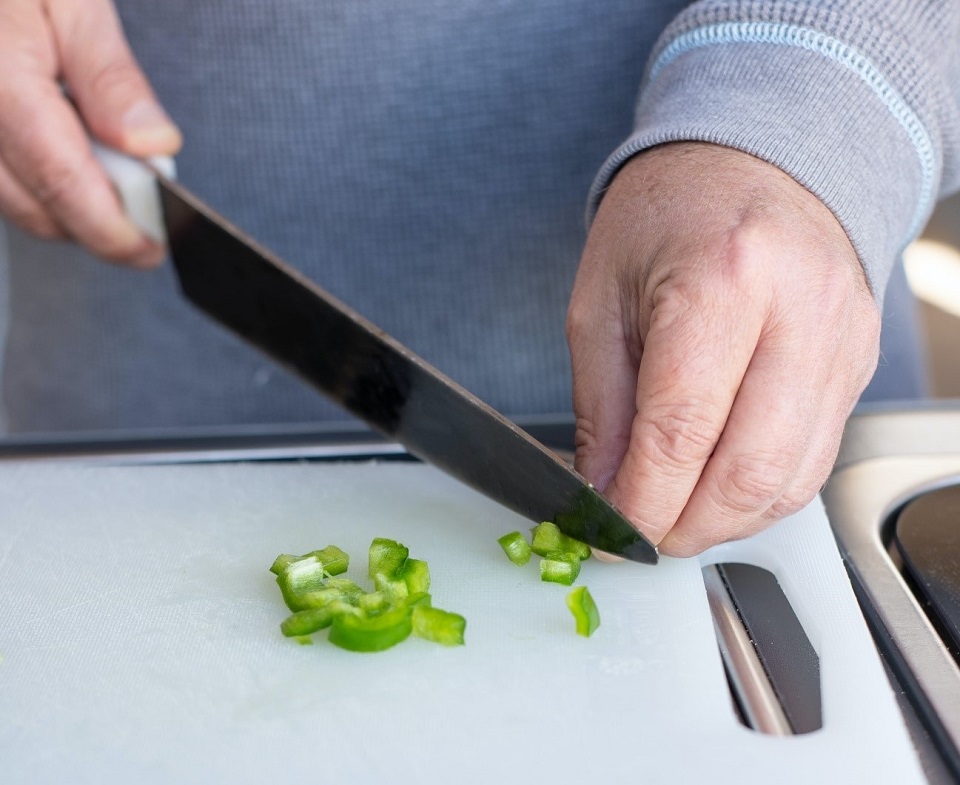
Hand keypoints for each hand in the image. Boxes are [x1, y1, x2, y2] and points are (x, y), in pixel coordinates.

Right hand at [0, 0, 180, 265]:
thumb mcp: (73, 2)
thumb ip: (112, 79)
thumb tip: (152, 146)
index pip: (61, 179)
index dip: (112, 228)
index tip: (151, 247)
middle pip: (37, 207)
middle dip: (99, 227)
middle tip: (151, 222)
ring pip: (16, 204)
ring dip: (72, 211)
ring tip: (117, 180)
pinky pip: (1, 182)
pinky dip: (43, 187)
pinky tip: (74, 160)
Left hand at [568, 142, 880, 556]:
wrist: (754, 163)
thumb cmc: (668, 216)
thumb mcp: (601, 300)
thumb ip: (601, 407)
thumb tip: (603, 493)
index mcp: (723, 280)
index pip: (682, 431)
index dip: (639, 503)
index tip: (607, 532)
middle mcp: (799, 313)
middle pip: (749, 472)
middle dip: (684, 527)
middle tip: (638, 534)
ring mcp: (840, 342)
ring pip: (791, 480)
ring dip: (724, 520)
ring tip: (672, 513)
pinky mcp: (856, 365)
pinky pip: (813, 459)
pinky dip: (759, 492)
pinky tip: (717, 486)